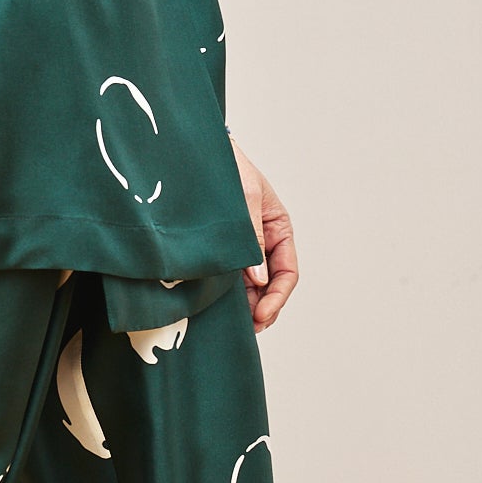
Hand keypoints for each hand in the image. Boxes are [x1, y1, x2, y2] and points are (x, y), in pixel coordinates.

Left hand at [232, 140, 297, 331]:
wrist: (195, 153)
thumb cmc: (227, 168)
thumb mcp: (246, 201)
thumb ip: (253, 239)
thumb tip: (259, 279)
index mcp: (279, 228)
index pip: (287, 271)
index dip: (277, 297)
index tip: (261, 315)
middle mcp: (263, 241)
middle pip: (270, 285)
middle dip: (262, 308)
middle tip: (247, 329)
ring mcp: (242, 248)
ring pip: (249, 286)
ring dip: (244, 306)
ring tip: (232, 324)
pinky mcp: (220, 250)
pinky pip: (228, 278)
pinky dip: (227, 295)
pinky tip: (217, 308)